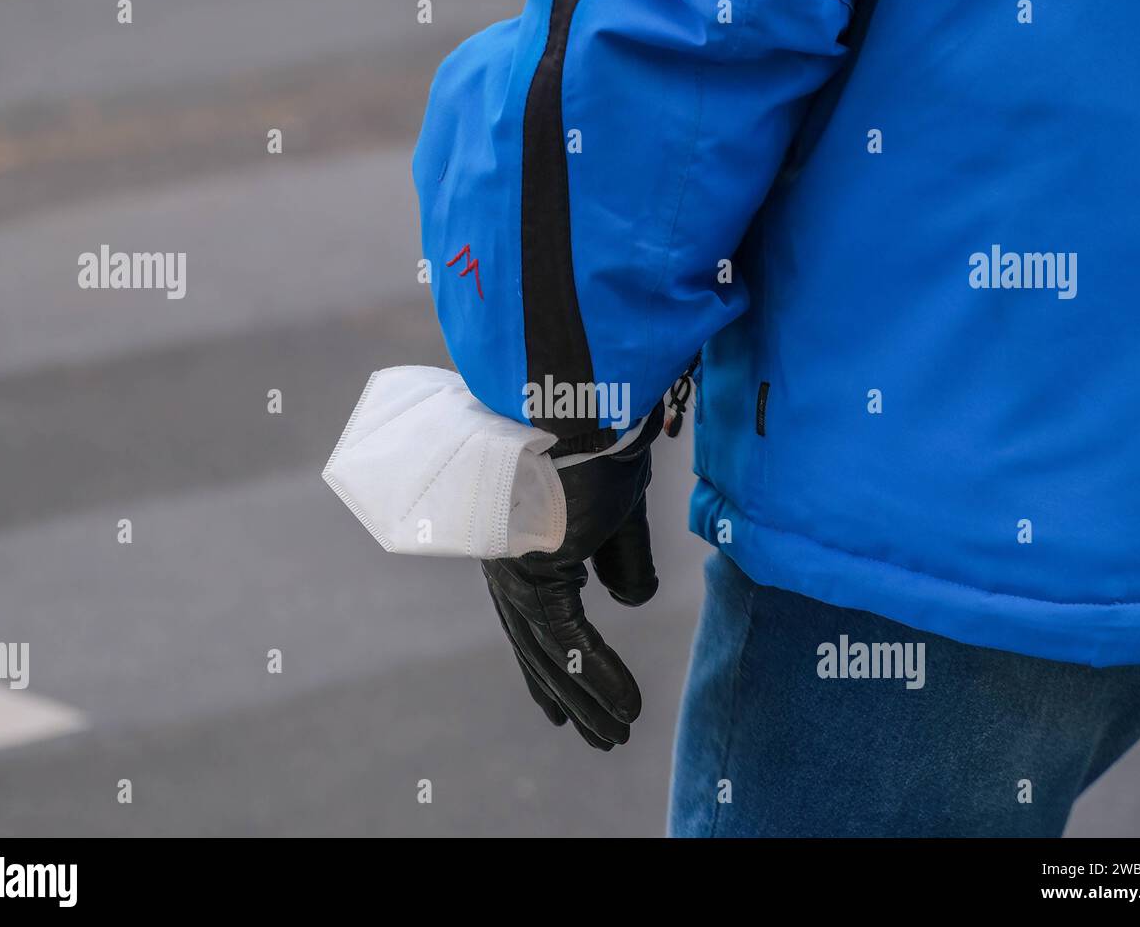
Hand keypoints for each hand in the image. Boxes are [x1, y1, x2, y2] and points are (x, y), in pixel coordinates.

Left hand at [482, 404, 662, 749]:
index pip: (532, 620)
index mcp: (520, 543)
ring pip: (550, 655)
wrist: (580, 402)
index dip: (549, 667)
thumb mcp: (618, 512)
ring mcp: (516, 571)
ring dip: (588, 701)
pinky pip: (569, 643)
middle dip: (567, 696)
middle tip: (594, 737)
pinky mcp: (535, 574)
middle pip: (536, 647)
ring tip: (616, 738)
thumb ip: (621, 560)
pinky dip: (601, 679)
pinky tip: (626, 710)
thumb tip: (631, 602)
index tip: (558, 708)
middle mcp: (509, 562)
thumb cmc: (599, 443)